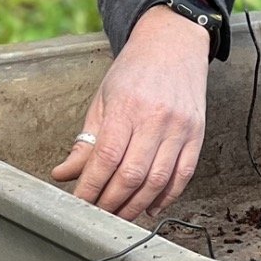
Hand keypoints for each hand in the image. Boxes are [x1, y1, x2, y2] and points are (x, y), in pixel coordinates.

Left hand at [51, 5, 208, 220]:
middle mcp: (155, 119)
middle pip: (131, 175)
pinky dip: (167, 197)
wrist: (173, 44)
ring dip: (136, 205)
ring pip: (158, 181)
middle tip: (97, 216)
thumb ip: (85, 141)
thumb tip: (64, 174)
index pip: (105, 158)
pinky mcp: (197, 134)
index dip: (90, 187)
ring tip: (120, 216)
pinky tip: (150, 207)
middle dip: (111, 202)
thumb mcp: (102, 99)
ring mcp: (179, 128)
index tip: (79, 204)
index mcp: (126, 107)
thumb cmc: (134, 71)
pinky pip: (183, 175)